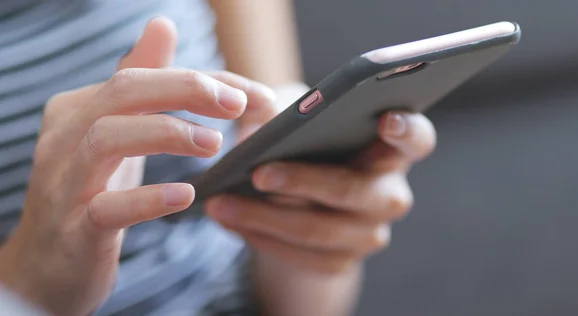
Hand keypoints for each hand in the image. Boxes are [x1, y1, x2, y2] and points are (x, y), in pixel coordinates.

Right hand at [0, 17, 273, 314]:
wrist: (47, 265)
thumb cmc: (90, 190)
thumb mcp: (116, 131)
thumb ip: (138, 82)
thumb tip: (161, 24)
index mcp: (80, 108)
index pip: (144, 76)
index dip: (203, 81)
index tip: (254, 96)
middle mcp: (66, 136)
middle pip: (124, 91)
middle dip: (187, 89)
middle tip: (238, 105)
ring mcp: (65, 182)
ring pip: (108, 138)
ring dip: (169, 133)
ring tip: (215, 143)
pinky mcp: (73, 229)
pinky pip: (106, 207)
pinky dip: (148, 198)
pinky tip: (185, 195)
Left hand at [206, 106, 435, 273]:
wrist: (300, 196)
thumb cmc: (303, 139)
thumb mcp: (294, 111)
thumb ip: (285, 104)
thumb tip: (261, 116)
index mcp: (390, 150)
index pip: (416, 139)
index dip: (407, 131)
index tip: (386, 120)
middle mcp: (389, 194)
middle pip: (356, 190)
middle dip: (304, 181)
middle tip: (259, 172)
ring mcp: (368, 232)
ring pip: (320, 229)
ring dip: (265, 217)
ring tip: (221, 202)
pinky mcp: (341, 260)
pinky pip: (301, 256)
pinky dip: (260, 237)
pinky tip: (230, 220)